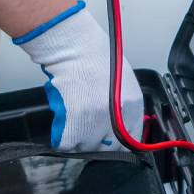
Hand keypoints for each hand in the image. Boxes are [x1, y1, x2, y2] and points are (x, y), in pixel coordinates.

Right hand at [14, 1, 142, 150]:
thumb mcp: (122, 82)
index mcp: (132, 106)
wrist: (74, 46)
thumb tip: (119, 123)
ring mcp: (96, 121)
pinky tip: (61, 122)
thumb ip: (123, 106)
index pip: (131, 139)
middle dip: (96, 143)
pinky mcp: (74, 122)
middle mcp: (117, 117)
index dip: (117, 143)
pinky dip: (60, 136)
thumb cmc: (95, 57)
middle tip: (85, 130)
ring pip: (85, 147)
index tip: (108, 142)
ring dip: (77, 139)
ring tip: (72, 120)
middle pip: (108, 148)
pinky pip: (65, 143)